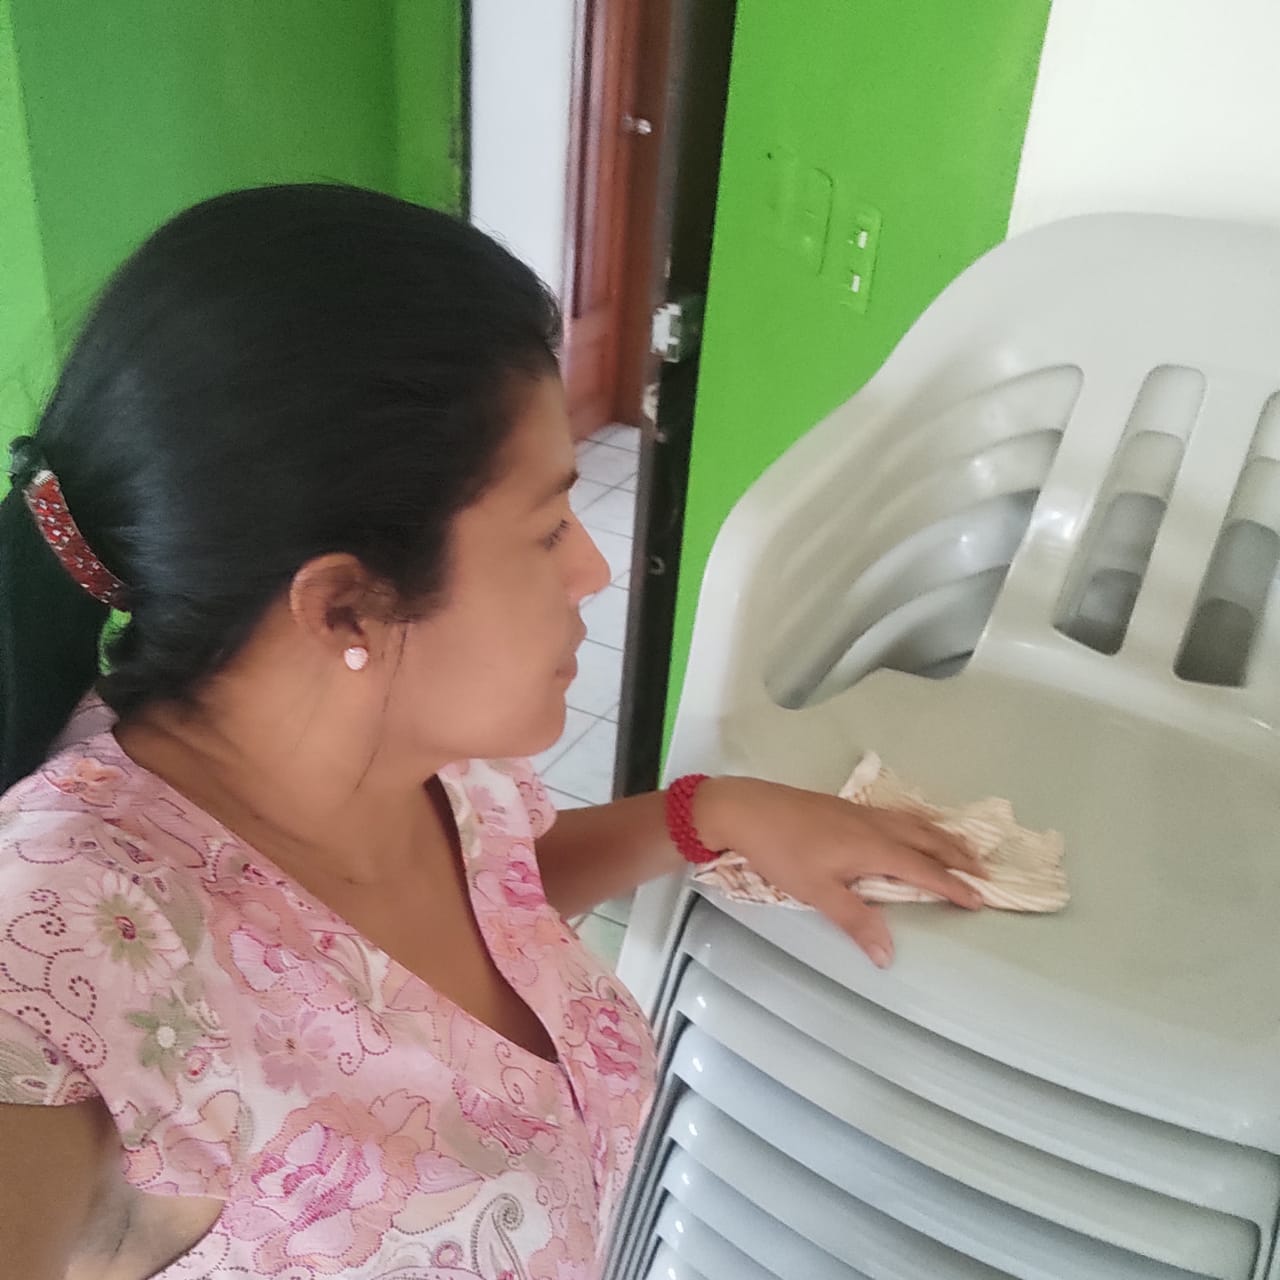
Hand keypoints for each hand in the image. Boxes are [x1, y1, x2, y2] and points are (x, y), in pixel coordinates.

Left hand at [696, 777, 984, 968]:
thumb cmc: (781, 851)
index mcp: (873, 847)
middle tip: (987, 873)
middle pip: (928, 839)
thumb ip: (855, 920)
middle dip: (958, 856)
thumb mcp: (817, 891)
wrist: (746, 808)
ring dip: (942, 837)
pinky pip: (898, 814)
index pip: (924, 869)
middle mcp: (875, 825)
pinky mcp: (846, 807)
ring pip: (914, 822)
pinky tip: (912, 827)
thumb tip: (888, 956)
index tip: (981, 900)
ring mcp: (860, 812)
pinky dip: (919, 823)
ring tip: (962, 848)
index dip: (953, 886)